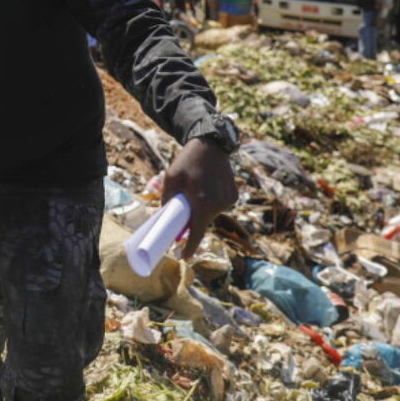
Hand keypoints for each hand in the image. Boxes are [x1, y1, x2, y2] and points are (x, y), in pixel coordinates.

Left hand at [162, 137, 237, 258]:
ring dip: (202, 208)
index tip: (184, 257)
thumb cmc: (187, 161)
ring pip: (210, 214)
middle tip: (183, 205)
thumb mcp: (171, 179)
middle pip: (202, 222)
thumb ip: (168, 201)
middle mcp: (219, 204)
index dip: (190, 247)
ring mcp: (228, 201)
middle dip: (192, 220)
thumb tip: (165, 220)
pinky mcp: (234, 197)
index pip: (197, 233)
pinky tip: (207, 186)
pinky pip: (219, 206)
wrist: (211, 144)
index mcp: (202, 202)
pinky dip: (211, 202)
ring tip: (196, 188)